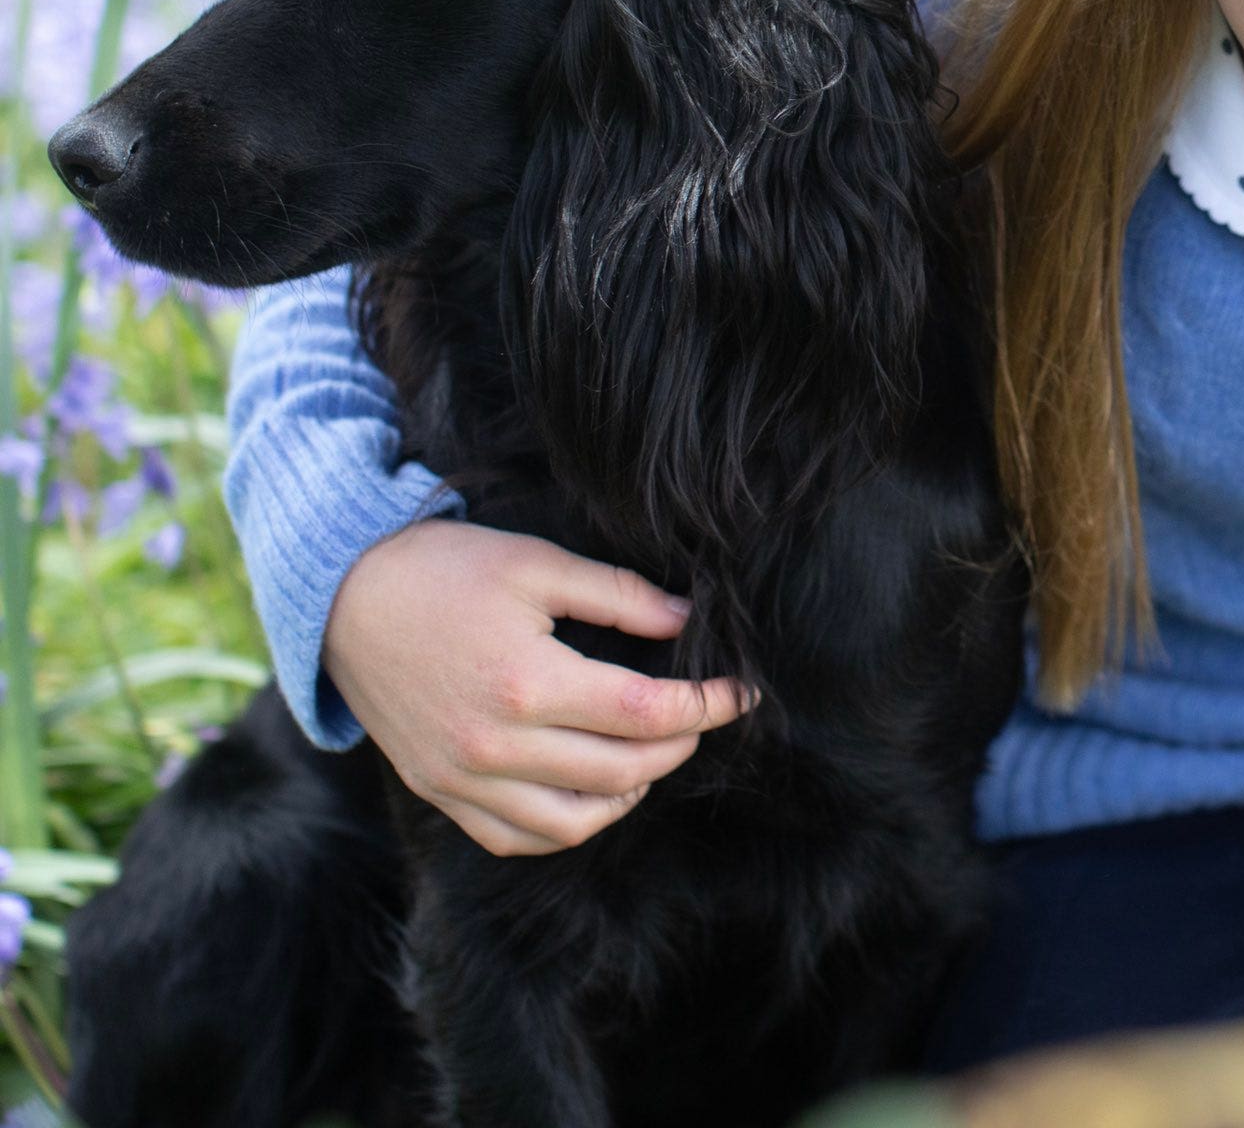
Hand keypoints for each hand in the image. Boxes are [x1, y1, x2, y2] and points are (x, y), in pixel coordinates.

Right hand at [325, 519, 755, 857]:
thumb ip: (619, 596)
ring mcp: (463, 780)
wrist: (344, 599)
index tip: (742, 692)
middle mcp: (495, 746)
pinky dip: (569, 823)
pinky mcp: (440, 793)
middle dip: (680, 744)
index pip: (645, 714)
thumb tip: (686, 619)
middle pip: (621, 770)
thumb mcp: (538, 564)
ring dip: (631, 791)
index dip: (706, 705)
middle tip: (703, 713)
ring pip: (575, 820)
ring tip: (655, 751)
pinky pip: (518, 838)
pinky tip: (596, 788)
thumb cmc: (444, 570)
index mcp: (526, 683)